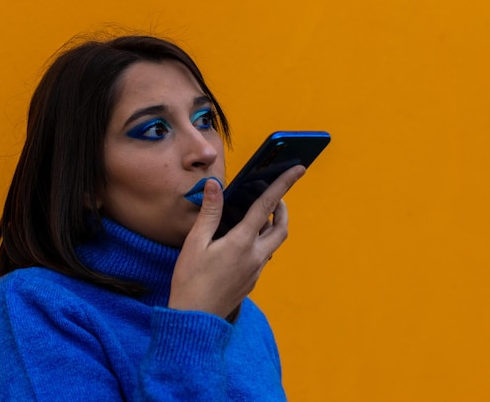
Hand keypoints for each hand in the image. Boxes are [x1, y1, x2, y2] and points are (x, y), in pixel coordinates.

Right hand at [168, 165, 305, 317]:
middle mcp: (255, 256)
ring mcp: (255, 271)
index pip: (267, 206)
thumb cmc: (190, 281)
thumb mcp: (195, 243)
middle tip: (275, 197)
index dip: (283, 184)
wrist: (195, 321)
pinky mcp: (251, 281)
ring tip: (257, 217)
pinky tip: (242, 242)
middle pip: (281, 228)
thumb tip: (215, 185)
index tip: (299, 169)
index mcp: (242, 242)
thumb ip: (209, 212)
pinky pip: (263, 256)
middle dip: (283, 209)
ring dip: (272, 226)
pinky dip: (261, 242)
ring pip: (274, 243)